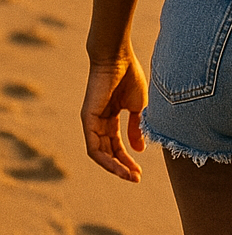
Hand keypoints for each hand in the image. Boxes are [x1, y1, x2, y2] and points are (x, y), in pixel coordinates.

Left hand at [81, 50, 147, 181]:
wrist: (118, 57)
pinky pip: (93, 146)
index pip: (117, 145)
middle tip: (136, 178)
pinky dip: (105, 159)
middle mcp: (99, 122)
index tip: (140, 172)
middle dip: (122, 167)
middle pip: (109, 152)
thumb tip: (139, 150)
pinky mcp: (88, 119)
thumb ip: (137, 128)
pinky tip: (118, 166)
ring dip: (114, 167)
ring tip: (129, 176)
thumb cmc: (129, 76)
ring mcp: (92, 122)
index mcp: (111, 118)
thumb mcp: (138, 107)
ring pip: (100, 153)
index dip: (128, 159)